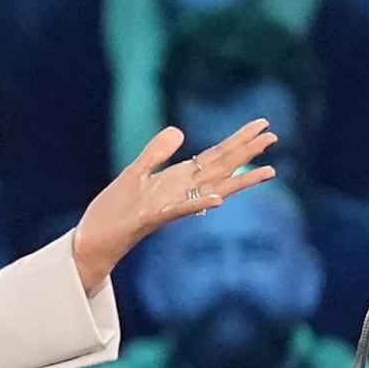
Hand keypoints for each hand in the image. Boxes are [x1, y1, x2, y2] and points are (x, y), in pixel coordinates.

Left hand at [72, 122, 277, 289]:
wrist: (94, 242)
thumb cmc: (115, 211)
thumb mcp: (136, 173)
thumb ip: (156, 152)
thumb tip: (179, 131)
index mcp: (177, 180)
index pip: (214, 157)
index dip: (238, 141)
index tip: (262, 126)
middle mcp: (181, 193)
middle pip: (221, 169)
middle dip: (247, 152)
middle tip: (275, 137)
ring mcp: (170, 206)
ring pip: (211, 190)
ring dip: (239, 181)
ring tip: (268, 171)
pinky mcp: (149, 218)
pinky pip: (178, 210)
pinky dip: (198, 203)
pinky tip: (218, 199)